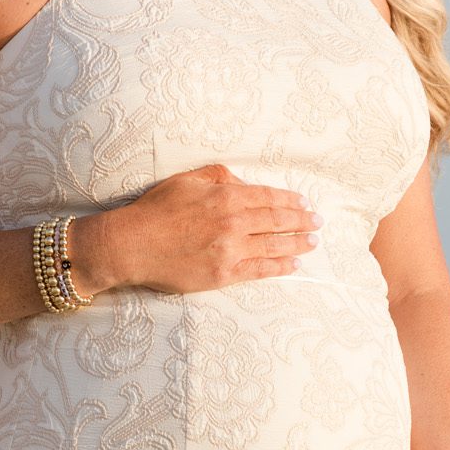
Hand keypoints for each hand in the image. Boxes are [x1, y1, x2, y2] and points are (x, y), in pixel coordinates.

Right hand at [68, 163, 322, 296]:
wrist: (131, 245)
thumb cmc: (155, 210)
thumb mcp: (186, 180)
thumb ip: (217, 176)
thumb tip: (241, 180)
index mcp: (225, 196)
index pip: (269, 198)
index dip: (291, 201)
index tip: (305, 203)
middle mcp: (232, 222)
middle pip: (277, 221)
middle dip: (302, 221)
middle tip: (318, 222)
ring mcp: (230, 250)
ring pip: (274, 246)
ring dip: (298, 244)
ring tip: (313, 242)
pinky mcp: (224, 274)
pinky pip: (260, 271)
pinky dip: (280, 267)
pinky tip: (294, 265)